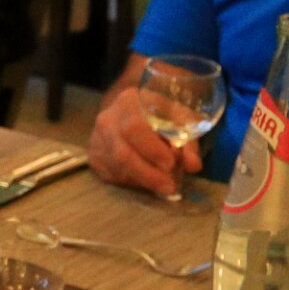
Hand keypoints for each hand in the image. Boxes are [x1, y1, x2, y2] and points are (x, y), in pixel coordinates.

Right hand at [90, 83, 194, 197]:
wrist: (133, 110)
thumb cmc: (160, 113)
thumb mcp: (180, 119)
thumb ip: (188, 142)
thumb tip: (193, 166)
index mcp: (128, 103)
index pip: (134, 128)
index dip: (152, 150)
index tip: (171, 164)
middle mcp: (107, 120)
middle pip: (122, 153)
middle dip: (148, 174)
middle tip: (169, 187)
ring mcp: (97, 140)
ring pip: (117, 168)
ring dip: (142, 181)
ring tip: (163, 185)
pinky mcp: (94, 157)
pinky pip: (112, 175)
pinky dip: (132, 182)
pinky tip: (146, 180)